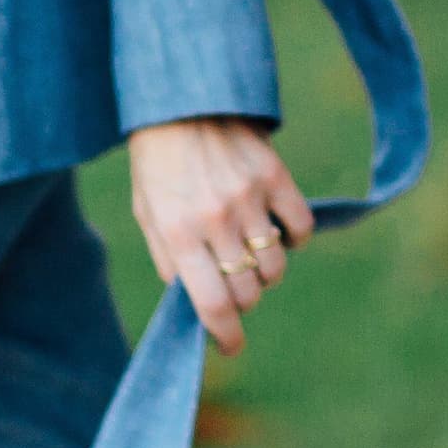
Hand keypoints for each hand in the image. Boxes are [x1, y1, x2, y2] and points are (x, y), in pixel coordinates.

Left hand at [127, 116, 318, 360]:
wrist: (183, 100)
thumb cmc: (158, 163)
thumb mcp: (147, 213)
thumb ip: (168, 259)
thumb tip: (192, 302)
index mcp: (177, 232)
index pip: (212, 304)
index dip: (226, 336)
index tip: (231, 347)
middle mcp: (215, 220)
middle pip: (247, 291)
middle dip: (242, 301)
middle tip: (234, 288)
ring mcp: (249, 198)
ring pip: (276, 266)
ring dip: (266, 272)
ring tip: (251, 255)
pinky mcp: (276, 177)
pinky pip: (301, 228)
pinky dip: (293, 238)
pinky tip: (276, 229)